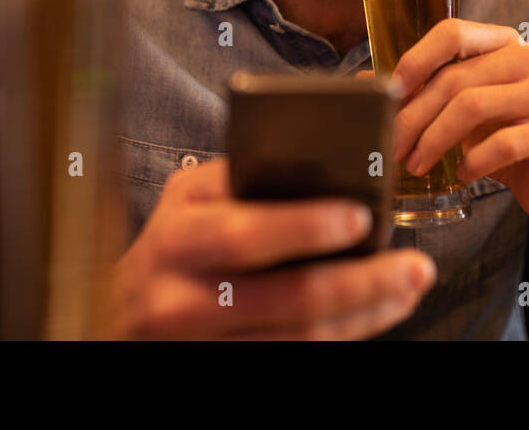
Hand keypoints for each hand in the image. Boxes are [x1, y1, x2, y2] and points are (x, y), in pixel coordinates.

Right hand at [104, 158, 436, 338]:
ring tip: (408, 286)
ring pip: (300, 338)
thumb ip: (244, 179)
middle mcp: (180, 296)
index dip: (307, 228)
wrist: (116, 314)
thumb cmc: (174, 244)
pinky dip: (345, 335)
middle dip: (362, 282)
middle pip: (288, 297)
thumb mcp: (189, 202)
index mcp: (177, 235)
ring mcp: (199, 344)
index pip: (246, 233)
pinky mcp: (220, 368)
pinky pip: (293, 358)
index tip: (360, 216)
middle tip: (412, 265)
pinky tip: (375, 312)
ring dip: (366, 313)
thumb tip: (331, 159)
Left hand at [388, 18, 528, 241]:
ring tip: (416, 163)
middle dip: (414, 115)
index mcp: (504, 43)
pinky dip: (474, 161)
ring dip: (435, 140)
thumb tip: (364, 84)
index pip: (453, 33)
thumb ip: (422, 92)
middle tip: (392, 145)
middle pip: (456, 78)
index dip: (416, 59)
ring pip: (474, 106)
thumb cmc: (503, 138)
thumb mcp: (461, 111)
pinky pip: (503, 142)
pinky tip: (462, 174)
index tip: (389, 92)